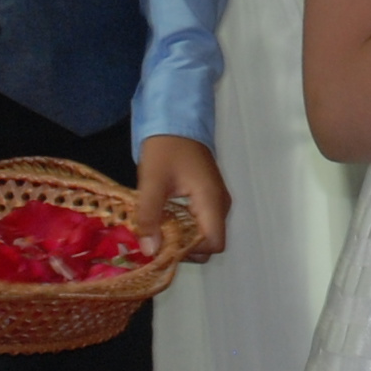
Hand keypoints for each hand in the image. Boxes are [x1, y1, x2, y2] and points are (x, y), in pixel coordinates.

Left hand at [135, 133, 230, 261]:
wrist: (176, 119)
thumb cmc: (166, 147)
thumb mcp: (152, 181)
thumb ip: (150, 217)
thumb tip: (150, 251)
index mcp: (211, 200)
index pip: (214, 244)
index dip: (190, 251)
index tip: (164, 245)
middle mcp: (220, 204)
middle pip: (210, 242)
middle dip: (184, 248)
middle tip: (157, 239)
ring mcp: (216, 200)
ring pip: (204, 234)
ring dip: (182, 238)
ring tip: (157, 229)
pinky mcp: (208, 196)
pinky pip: (200, 222)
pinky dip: (183, 227)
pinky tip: (163, 219)